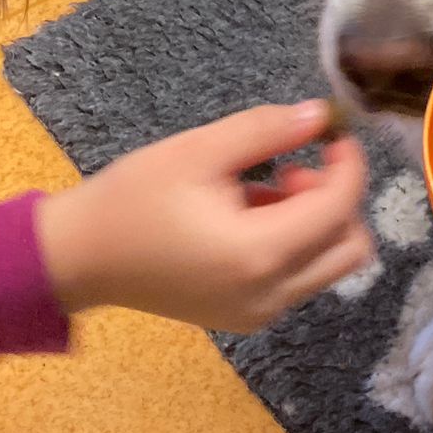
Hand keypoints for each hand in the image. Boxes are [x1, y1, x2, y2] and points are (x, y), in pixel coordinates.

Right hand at [35, 100, 372, 332]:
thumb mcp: (199, 151)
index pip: (340, 208)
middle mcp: (271, 295)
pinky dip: (293, 244)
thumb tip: (321, 115)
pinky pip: (297, 279)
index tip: (332, 132)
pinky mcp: (245, 317)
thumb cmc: (135, 197)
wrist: (82, 257)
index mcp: (260, 253)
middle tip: (288, 166)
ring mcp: (259, 313)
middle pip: (350, 248)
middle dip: (336, 199)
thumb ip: (266, 131)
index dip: (349, 164)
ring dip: (315, 221)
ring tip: (261, 188)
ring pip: (327, 266)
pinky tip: (246, 216)